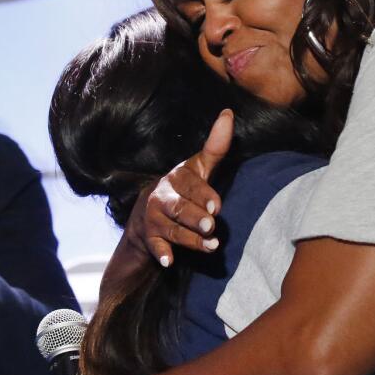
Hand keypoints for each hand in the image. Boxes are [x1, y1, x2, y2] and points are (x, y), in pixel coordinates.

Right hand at [127, 110, 232, 267]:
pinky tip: (169, 261)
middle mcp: (162, 196)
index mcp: (177, 178)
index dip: (203, 195)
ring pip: (171, 229)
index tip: (216, 207)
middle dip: (194, 216)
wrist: (146, 216)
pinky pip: (155, 247)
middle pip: (178, 207)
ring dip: (190, 239)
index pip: (190, 184)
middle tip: (211, 225)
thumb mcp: (197, 169)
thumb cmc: (182, 190)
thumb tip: (228, 113)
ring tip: (210, 246)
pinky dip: (161, 254)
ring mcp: (154, 218)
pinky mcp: (149, 238)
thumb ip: (215, 146)